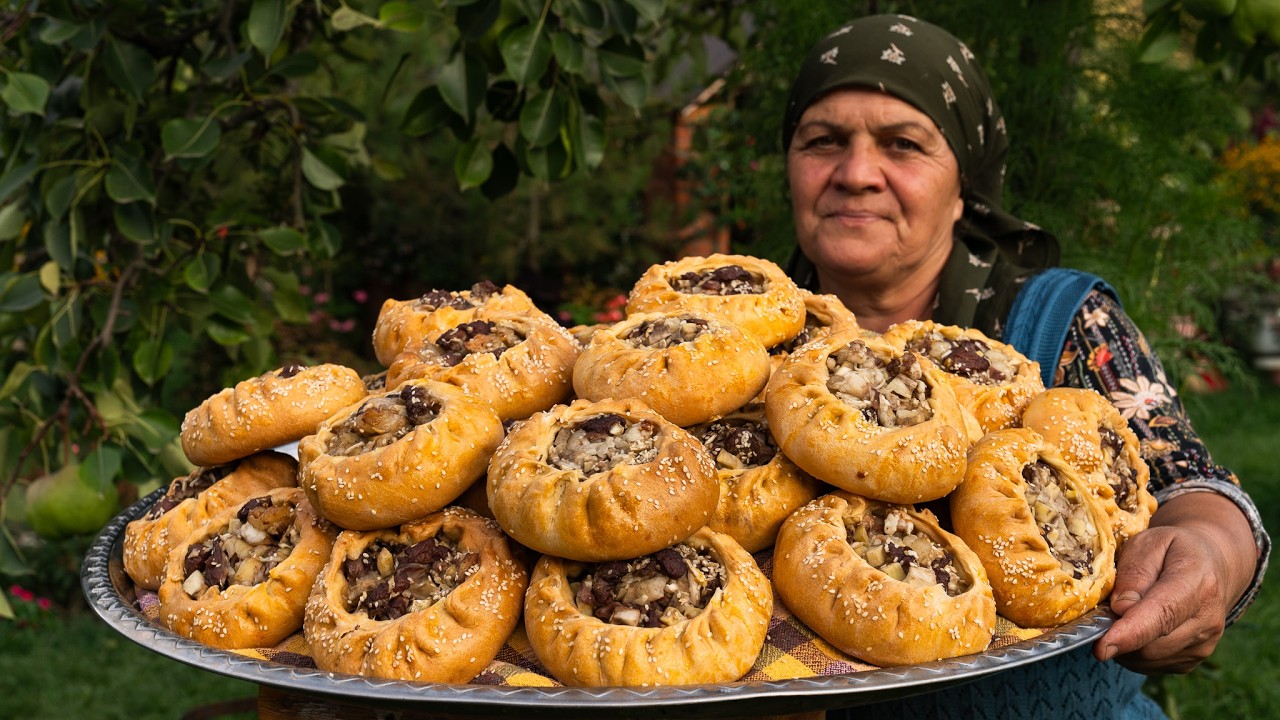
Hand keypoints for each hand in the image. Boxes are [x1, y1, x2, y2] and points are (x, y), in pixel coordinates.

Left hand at [1094, 492, 1256, 673]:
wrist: (1211, 564)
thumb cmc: (1173, 550)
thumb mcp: (1149, 542)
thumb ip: (1134, 572)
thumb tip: (1121, 608)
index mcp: (1198, 582)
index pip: (1163, 614)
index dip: (1131, 633)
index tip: (1103, 647)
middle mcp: (1208, 619)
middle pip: (1151, 644)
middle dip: (1118, 633)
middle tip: (1107, 609)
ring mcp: (1204, 644)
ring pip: (1147, 658)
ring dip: (1124, 642)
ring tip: (1125, 613)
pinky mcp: (1192, 660)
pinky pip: (1151, 665)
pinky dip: (1133, 651)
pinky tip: (1137, 626)